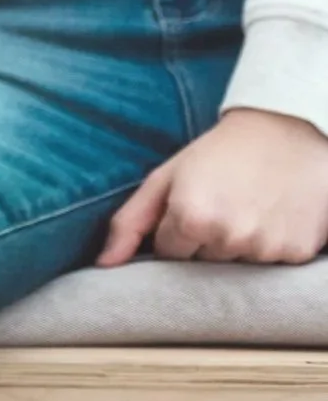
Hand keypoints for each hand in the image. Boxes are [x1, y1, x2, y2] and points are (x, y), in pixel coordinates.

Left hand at [97, 108, 327, 264]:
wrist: (285, 133)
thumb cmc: (218, 153)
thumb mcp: (166, 177)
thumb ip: (130, 222)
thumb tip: (103, 264)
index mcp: (191, 218)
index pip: (168, 254)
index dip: (175, 231)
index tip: (188, 208)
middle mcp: (230, 238)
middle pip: (201, 264)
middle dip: (204, 241)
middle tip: (219, 204)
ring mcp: (267, 248)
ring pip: (235, 267)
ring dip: (235, 245)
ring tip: (245, 208)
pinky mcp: (297, 254)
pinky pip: (270, 266)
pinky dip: (267, 246)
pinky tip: (270, 217)